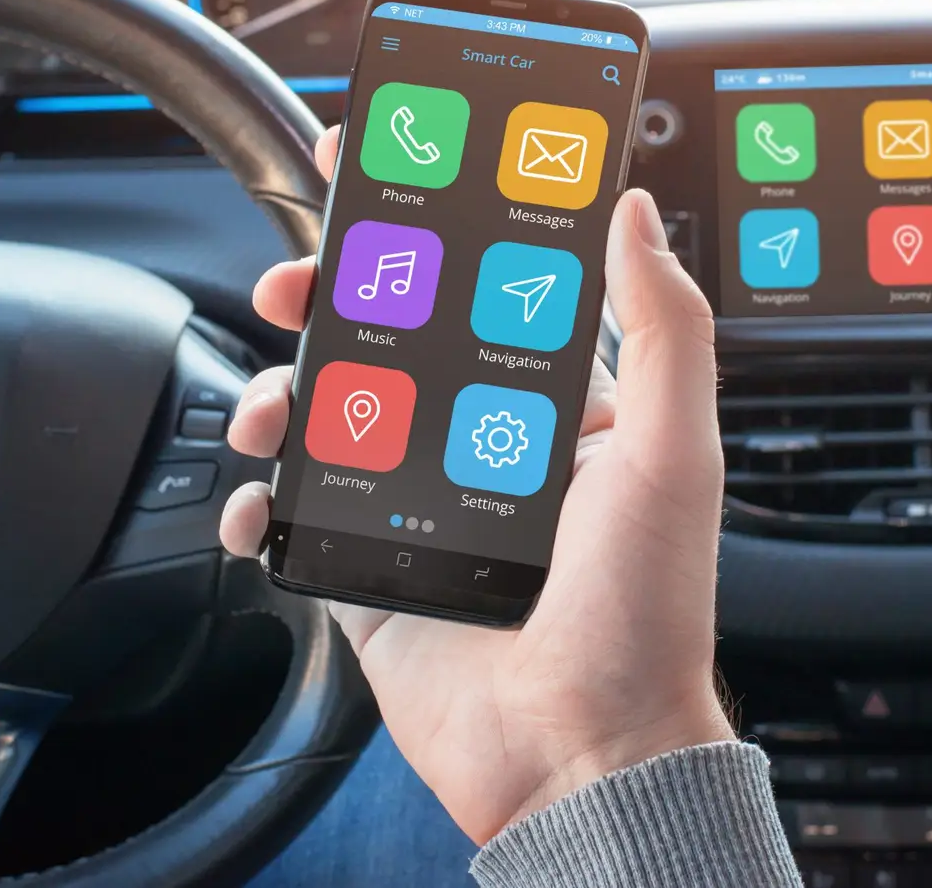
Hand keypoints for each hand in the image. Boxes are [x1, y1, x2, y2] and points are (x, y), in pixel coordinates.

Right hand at [220, 126, 732, 844]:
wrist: (581, 759)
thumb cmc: (644, 617)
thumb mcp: (676, 456)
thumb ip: (665, 328)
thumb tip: (636, 210)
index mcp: (553, 408)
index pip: (480, 289)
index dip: (424, 229)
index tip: (375, 173)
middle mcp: (478, 446)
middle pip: (382, 341)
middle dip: (328, 298)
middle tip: (294, 282)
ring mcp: (414, 507)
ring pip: (324, 416)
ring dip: (279, 393)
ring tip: (272, 409)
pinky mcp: (363, 572)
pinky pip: (290, 518)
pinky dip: (255, 503)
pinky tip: (257, 502)